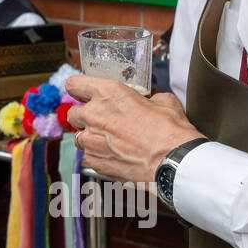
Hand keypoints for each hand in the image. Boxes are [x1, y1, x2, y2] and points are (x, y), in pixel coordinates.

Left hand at [64, 75, 203, 184]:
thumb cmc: (171, 133)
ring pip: (78, 136)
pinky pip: (88, 156)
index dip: (78, 89)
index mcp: (108, 93)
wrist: (174, 162)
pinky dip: (98, 155)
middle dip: (84, 117)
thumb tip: (149, 102)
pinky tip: (115, 156)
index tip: (81, 93)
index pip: (74, 84)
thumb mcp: (163, 102)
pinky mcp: (94, 161)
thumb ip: (147, 99)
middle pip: (73, 113)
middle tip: (100, 121)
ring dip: (90, 137)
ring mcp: (91, 140)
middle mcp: (94, 114)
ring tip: (110, 142)